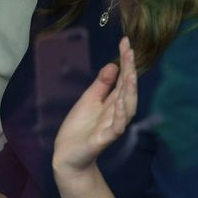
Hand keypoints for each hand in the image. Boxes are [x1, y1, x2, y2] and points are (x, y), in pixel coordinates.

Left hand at [52, 37, 137, 176]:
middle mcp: (116, 112)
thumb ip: (102, 84)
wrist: (67, 155)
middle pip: (128, 90)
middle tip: (129, 51)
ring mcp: (111, 126)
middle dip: (130, 71)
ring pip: (127, 108)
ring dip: (130, 91)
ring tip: (130, 74)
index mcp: (112, 102)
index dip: (125, 61)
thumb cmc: (79, 129)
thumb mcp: (89, 100)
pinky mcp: (103, 140)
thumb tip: (113, 65)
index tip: (125, 41)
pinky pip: (116, 128)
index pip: (122, 78)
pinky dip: (119, 115)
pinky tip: (119, 102)